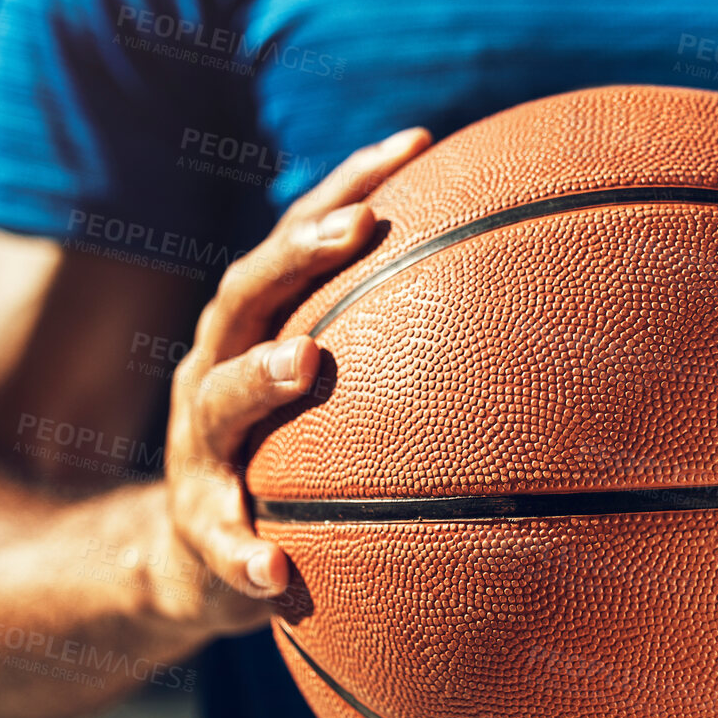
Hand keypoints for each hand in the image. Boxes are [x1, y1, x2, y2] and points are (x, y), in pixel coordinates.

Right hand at [159, 126, 431, 634]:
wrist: (190, 557)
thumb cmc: (285, 453)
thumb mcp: (327, 393)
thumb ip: (391, 346)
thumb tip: (527, 297)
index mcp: (252, 332)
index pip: (295, 242)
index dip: (348, 186)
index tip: (417, 142)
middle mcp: (213, 374)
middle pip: (245, 296)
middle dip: (299, 254)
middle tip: (360, 226)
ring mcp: (198, 451)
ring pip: (218, 404)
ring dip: (258, 376)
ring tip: (302, 361)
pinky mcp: (197, 531)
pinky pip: (217, 546)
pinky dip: (242, 556)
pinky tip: (275, 575)